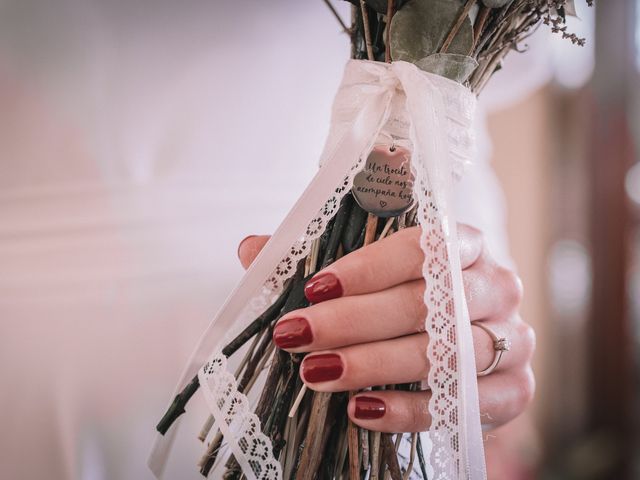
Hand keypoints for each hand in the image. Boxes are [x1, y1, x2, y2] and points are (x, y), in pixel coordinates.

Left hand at [237, 225, 534, 431]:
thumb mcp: (364, 274)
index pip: (423, 246)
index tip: (314, 287)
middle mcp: (496, 286)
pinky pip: (463, 404)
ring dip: (373, 365)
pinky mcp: (514, 390)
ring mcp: (512, 340)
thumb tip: (252, 249)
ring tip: (316, 373)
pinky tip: (361, 409)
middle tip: (298, 334)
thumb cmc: (405, 300)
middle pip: (426, 301)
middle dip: (354, 321)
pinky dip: (409, 410)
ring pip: (442, 352)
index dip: (367, 267)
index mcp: (465, 245)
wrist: (461, 349)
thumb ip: (314, 258)